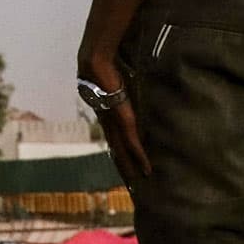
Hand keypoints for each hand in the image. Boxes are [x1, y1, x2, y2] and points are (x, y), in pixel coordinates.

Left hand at [80, 51, 152, 182]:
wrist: (97, 59)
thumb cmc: (108, 62)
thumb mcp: (117, 77)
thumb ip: (123, 84)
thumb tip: (129, 80)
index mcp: (104, 110)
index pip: (113, 135)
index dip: (119, 150)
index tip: (124, 163)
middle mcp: (106, 119)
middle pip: (115, 148)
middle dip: (123, 165)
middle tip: (130, 184)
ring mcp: (112, 120)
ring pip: (122, 149)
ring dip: (130, 167)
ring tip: (137, 183)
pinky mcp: (121, 118)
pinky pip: (131, 141)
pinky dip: (139, 156)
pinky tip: (146, 169)